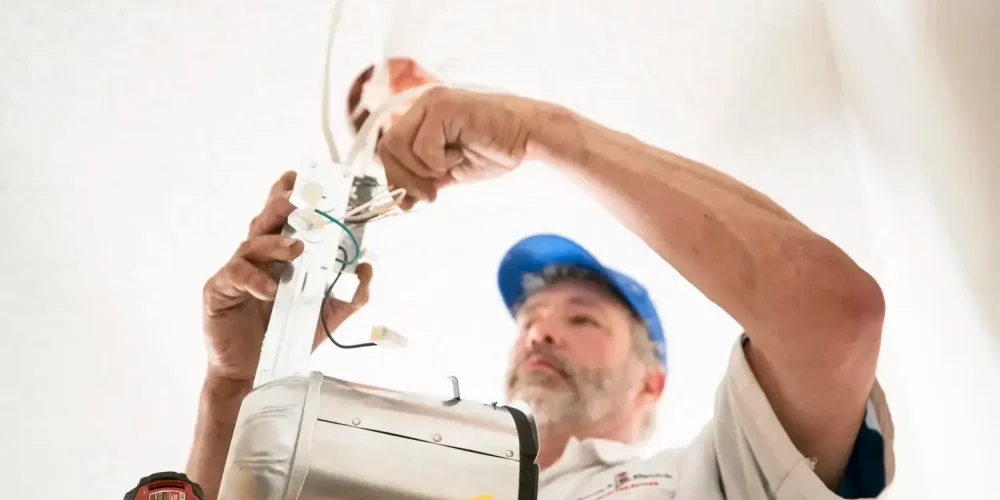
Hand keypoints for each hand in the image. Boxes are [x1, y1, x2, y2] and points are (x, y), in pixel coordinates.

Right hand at [201, 171, 372, 381]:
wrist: (258, 374)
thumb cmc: (287, 338)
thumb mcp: (329, 314)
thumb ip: (352, 293)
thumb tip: (368, 267)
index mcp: (279, 256)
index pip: (284, 218)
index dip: (290, 195)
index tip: (305, 178)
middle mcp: (257, 258)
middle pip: (265, 220)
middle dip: (282, 205)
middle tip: (300, 200)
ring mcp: (236, 272)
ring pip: (252, 243)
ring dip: (275, 242)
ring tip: (297, 248)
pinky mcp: (219, 291)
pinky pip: (235, 275)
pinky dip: (255, 279)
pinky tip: (271, 290)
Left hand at [377, 87, 540, 207]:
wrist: (528, 136)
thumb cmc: (494, 149)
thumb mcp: (451, 170)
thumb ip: (425, 180)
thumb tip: (400, 202)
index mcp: (420, 118)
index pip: (388, 149)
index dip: (395, 177)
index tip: (411, 200)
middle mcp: (421, 105)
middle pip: (387, 148)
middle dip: (406, 179)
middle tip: (431, 194)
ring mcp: (431, 103)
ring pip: (400, 147)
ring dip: (425, 169)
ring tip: (452, 166)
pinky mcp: (443, 106)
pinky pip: (423, 146)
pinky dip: (440, 161)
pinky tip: (461, 153)